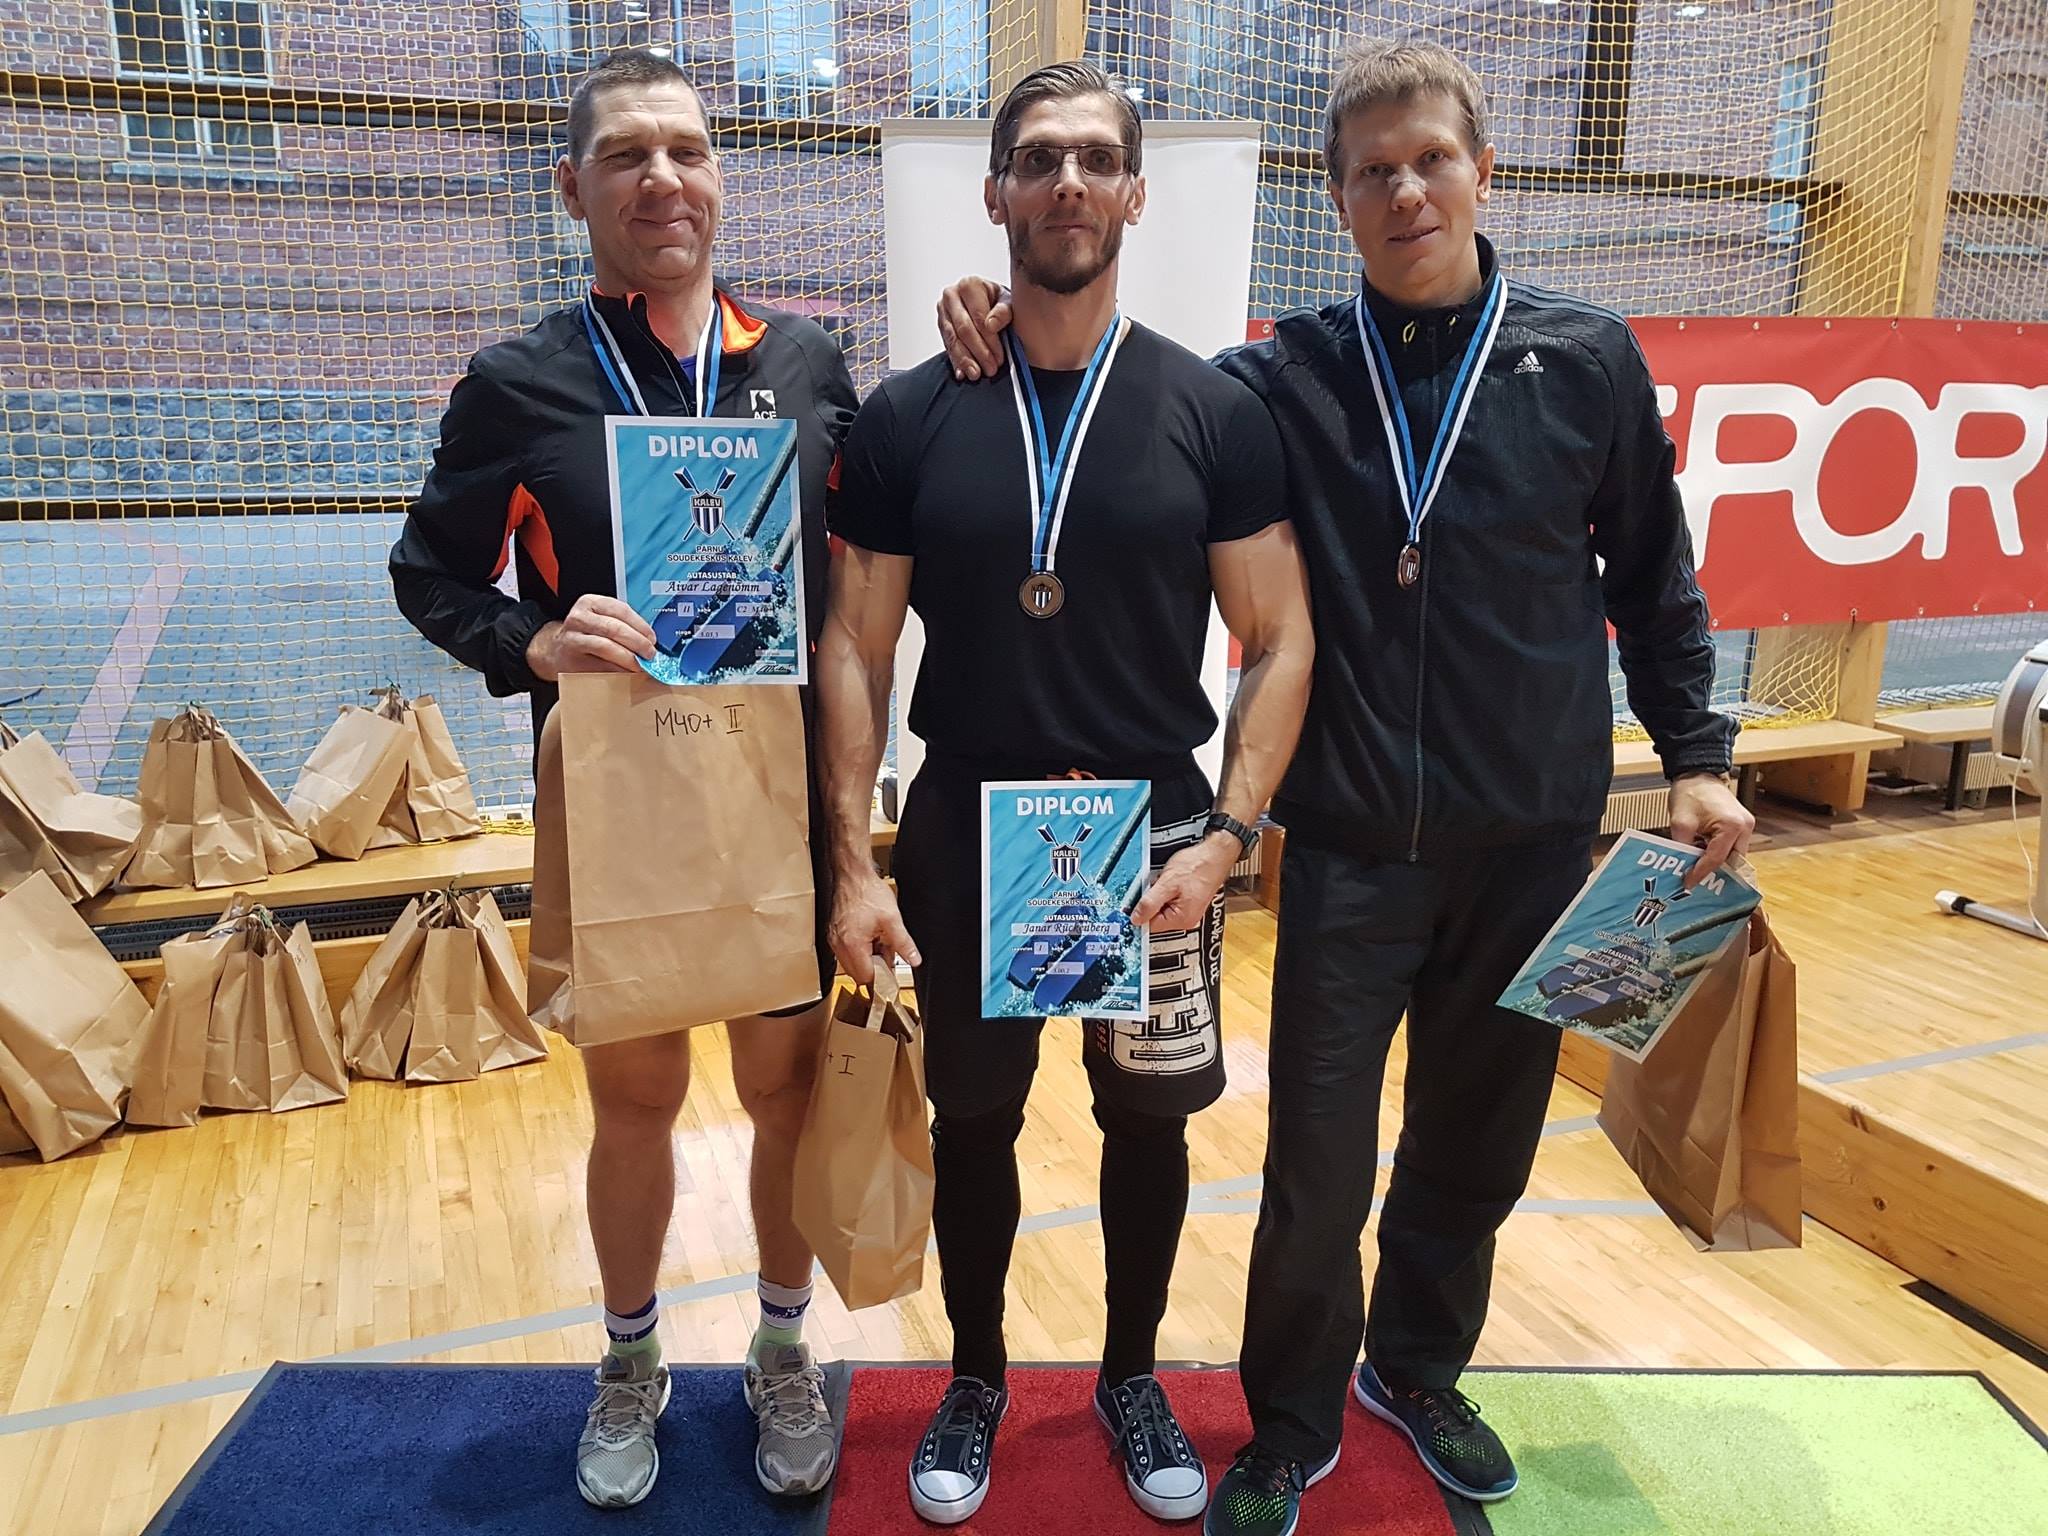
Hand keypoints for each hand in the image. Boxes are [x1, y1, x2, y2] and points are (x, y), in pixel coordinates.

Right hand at [525, 594, 655, 681]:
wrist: (556, 650)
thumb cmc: (586, 634)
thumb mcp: (600, 619)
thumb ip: (622, 624)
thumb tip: (650, 641)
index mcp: (590, 603)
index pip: (620, 610)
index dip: (640, 625)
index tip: (652, 638)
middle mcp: (579, 618)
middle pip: (615, 629)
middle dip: (637, 643)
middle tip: (650, 654)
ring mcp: (573, 639)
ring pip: (606, 647)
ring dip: (628, 658)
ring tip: (641, 664)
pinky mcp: (571, 660)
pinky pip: (598, 665)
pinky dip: (617, 670)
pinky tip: (626, 672)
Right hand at [829, 874, 922, 985]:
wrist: (853, 874)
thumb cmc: (867, 892)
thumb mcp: (892, 919)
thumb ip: (904, 943)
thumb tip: (914, 959)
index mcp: (852, 945)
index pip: (866, 977)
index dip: (882, 978)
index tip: (893, 976)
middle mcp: (839, 945)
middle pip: (857, 973)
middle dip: (875, 968)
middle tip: (889, 953)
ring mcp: (835, 939)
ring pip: (852, 962)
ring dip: (868, 958)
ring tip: (880, 940)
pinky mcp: (835, 933)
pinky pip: (847, 951)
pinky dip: (861, 948)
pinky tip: (872, 935)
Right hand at [937, 276, 1010, 381]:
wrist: (989, 301)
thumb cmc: (999, 302)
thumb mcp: (1009, 302)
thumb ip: (1003, 311)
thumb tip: (991, 325)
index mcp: (970, 285)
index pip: (978, 316)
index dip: (989, 340)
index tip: (999, 357)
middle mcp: (952, 295)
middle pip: (964, 329)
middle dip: (978, 352)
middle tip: (990, 369)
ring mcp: (943, 310)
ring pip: (952, 339)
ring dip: (965, 359)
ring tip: (976, 374)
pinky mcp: (940, 325)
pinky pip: (946, 345)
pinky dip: (956, 361)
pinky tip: (962, 372)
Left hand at [1132, 834, 1239, 932]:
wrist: (1215, 854)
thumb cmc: (1197, 866)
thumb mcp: (1167, 883)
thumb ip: (1149, 903)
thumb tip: (1136, 919)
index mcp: (1181, 919)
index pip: (1151, 925)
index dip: (1141, 911)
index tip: (1136, 899)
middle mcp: (1186, 919)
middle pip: (1156, 917)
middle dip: (1151, 900)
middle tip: (1157, 884)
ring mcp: (1189, 911)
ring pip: (1162, 907)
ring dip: (1159, 894)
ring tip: (1167, 880)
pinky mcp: (1189, 901)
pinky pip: (1170, 901)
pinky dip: (1167, 890)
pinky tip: (1172, 880)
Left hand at [1669, 773, 1755, 886]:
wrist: (1696, 773)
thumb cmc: (1690, 792)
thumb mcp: (1680, 823)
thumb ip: (1683, 847)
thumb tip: (1682, 867)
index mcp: (1732, 825)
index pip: (1717, 859)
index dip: (1701, 873)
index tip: (1688, 883)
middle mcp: (1744, 827)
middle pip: (1729, 860)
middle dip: (1712, 870)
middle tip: (1693, 879)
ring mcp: (1745, 825)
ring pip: (1731, 855)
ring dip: (1714, 861)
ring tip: (1694, 867)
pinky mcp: (1740, 824)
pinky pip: (1730, 845)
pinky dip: (1716, 851)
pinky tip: (1700, 854)